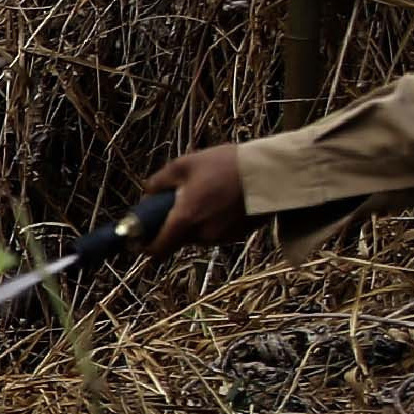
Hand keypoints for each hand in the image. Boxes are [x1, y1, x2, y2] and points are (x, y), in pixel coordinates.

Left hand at [131, 140, 249, 255]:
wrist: (270, 172)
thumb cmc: (226, 165)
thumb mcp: (185, 164)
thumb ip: (159, 181)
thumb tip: (147, 192)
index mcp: (185, 220)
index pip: (158, 249)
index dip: (147, 245)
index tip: (143, 237)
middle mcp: (202, 235)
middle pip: (178, 239)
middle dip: (174, 225)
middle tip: (179, 202)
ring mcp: (222, 237)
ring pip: (198, 235)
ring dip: (196, 222)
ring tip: (207, 195)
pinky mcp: (238, 235)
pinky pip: (217, 232)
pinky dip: (214, 221)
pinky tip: (223, 200)